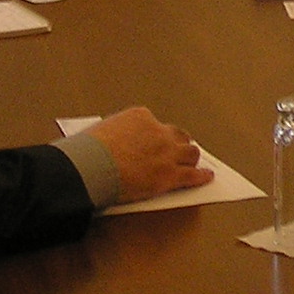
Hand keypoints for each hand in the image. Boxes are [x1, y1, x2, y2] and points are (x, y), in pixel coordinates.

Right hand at [87, 107, 212, 202]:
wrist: (89, 167)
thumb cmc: (87, 151)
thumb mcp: (102, 131)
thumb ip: (117, 135)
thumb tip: (117, 145)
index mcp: (140, 116)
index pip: (156, 125)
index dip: (157, 136)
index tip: (155, 143)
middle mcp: (158, 131)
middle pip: (178, 135)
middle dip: (178, 143)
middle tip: (178, 150)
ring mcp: (166, 153)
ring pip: (190, 153)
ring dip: (190, 158)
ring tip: (192, 162)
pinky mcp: (169, 175)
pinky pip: (192, 175)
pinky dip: (202, 177)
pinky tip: (206, 177)